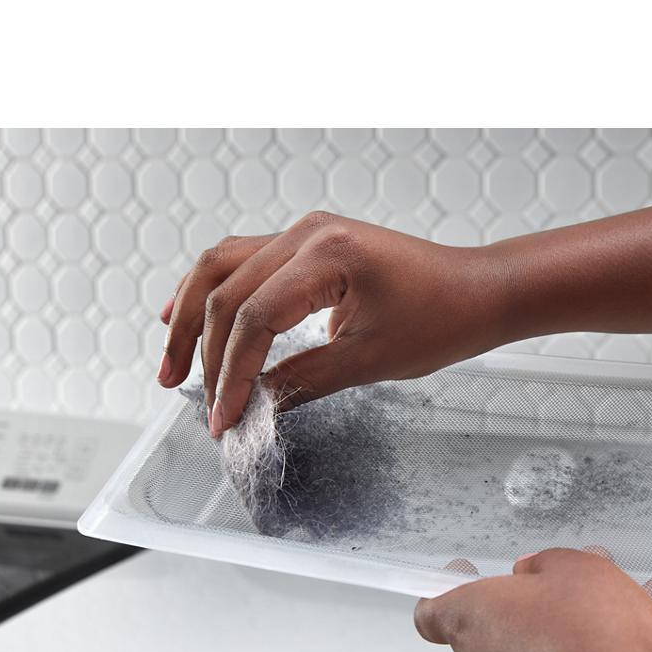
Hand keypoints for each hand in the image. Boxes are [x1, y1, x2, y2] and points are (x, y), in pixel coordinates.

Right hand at [157, 212, 509, 436]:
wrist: (479, 291)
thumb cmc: (443, 318)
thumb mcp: (370, 360)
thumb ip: (303, 380)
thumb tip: (253, 405)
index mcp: (327, 255)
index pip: (255, 319)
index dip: (233, 375)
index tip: (224, 418)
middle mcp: (308, 233)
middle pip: (226, 290)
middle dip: (204, 351)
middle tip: (191, 400)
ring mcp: (306, 233)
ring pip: (223, 269)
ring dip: (194, 317)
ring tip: (172, 365)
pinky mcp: (310, 245)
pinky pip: (245, 263)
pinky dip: (215, 293)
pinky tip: (185, 314)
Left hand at [414, 549, 651, 651]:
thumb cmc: (594, 641)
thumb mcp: (576, 568)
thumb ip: (546, 562)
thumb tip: (537, 571)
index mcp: (472, 618)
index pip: (431, 612)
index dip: (449, 595)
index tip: (465, 581)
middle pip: (488, 635)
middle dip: (525, 617)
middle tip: (565, 600)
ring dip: (553, 650)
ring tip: (605, 633)